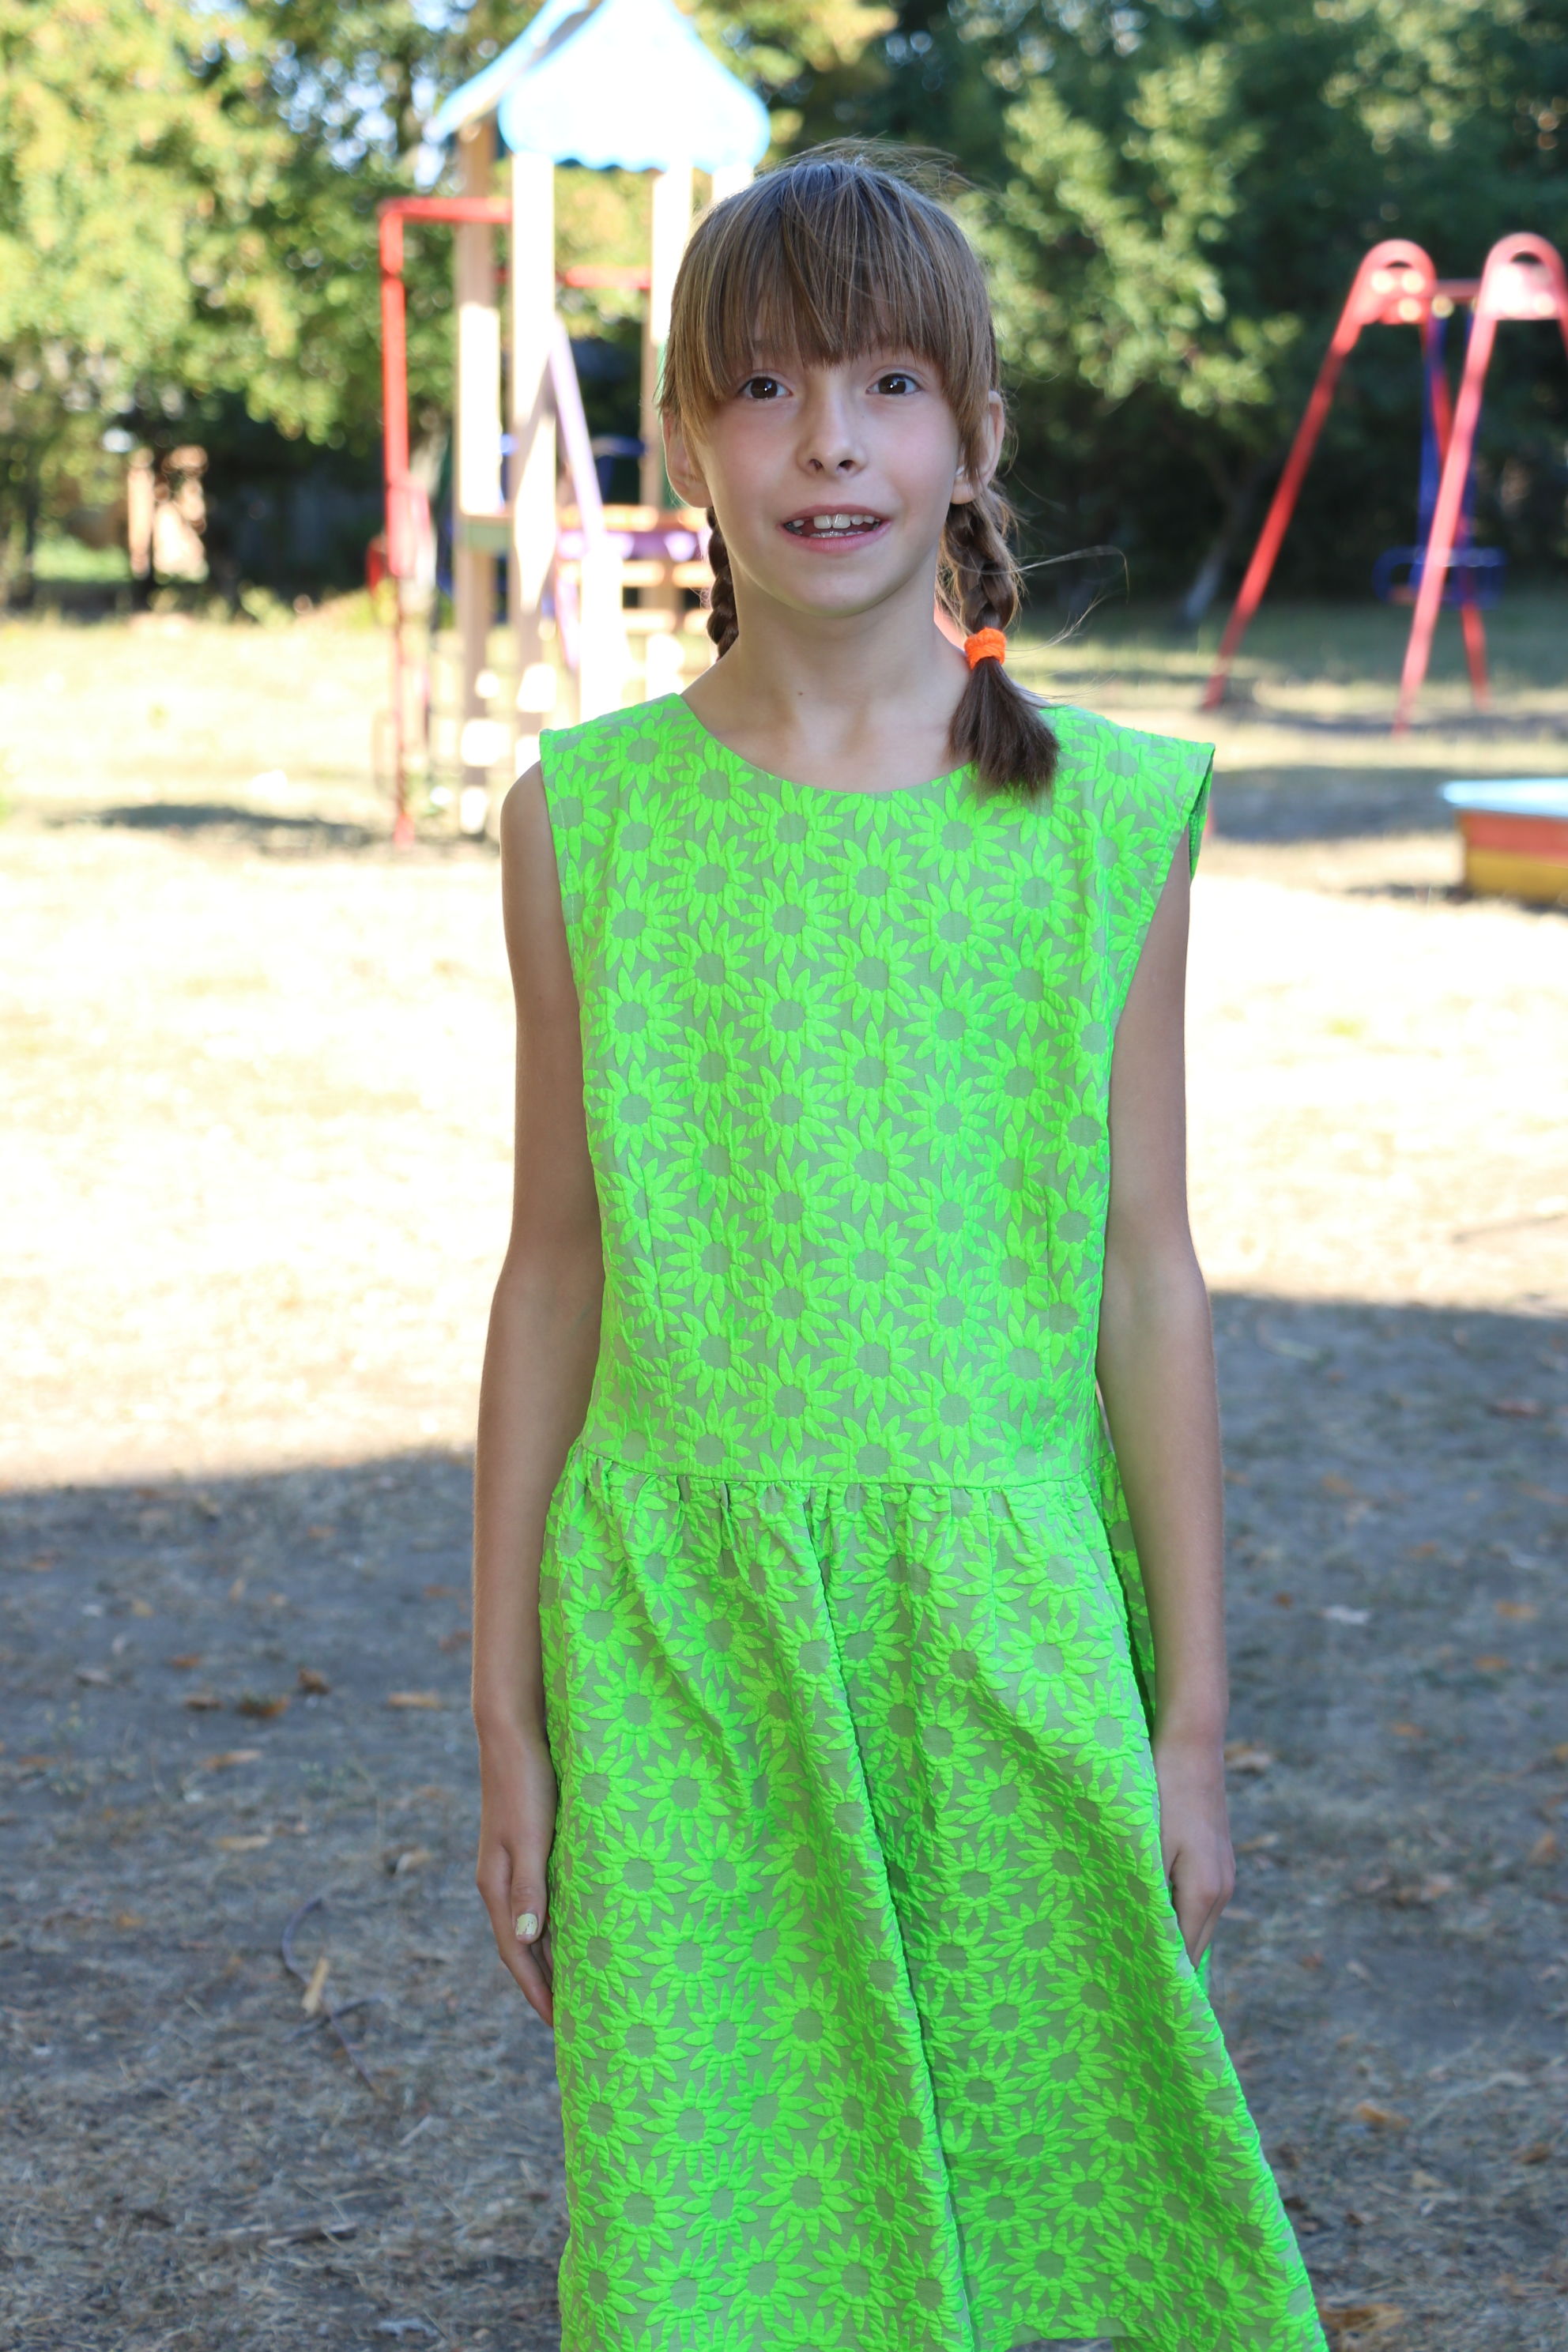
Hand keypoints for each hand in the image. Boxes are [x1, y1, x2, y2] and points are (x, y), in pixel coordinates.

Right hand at [476, 1726, 558, 2025]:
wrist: (512, 1732)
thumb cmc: (525, 1782)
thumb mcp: (530, 1836)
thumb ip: (530, 1887)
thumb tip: (526, 1941)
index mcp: (496, 1885)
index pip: (516, 1953)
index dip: (536, 1991)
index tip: (558, 2027)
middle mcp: (500, 1881)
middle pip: (520, 1946)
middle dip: (542, 1984)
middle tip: (571, 2019)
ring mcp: (510, 1864)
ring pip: (530, 1924)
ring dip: (548, 1956)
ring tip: (575, 1985)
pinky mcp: (525, 1846)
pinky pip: (538, 1899)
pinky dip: (552, 1924)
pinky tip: (572, 1927)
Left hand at [1153, 1729, 1234, 1964]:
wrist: (1193, 1744)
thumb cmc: (1164, 1791)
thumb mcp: (1150, 1845)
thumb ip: (1149, 1894)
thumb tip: (1148, 1939)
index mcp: (1204, 1893)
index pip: (1186, 1955)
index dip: (1163, 1977)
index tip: (1137, 1998)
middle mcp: (1222, 1890)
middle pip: (1195, 1944)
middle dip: (1168, 1963)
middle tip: (1132, 1984)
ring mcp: (1224, 1873)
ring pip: (1197, 1921)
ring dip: (1173, 1936)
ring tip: (1138, 1951)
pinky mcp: (1218, 1857)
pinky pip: (1198, 1899)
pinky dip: (1179, 1912)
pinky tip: (1154, 1909)